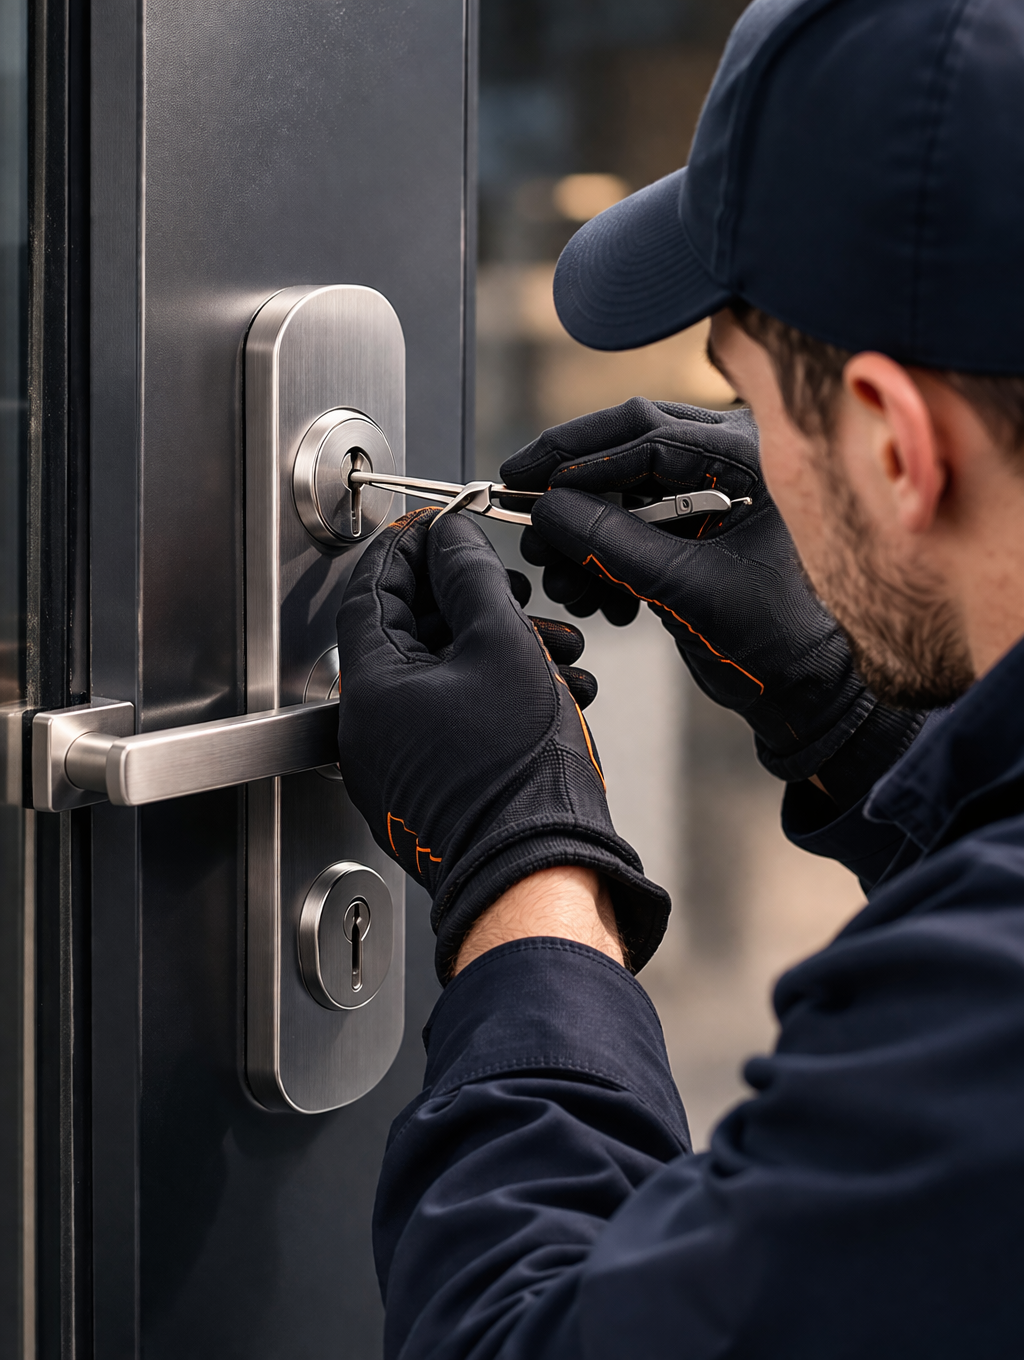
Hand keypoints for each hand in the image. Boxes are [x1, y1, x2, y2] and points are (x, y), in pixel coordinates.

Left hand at [336, 506, 669, 980]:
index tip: (442, 527)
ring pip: (442, 681)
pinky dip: (495, 697)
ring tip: (556, 649)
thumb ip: (470, 579)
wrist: (539, 873)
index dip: (411, 550)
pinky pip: (454, 722)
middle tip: (509, 588)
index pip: (373, 593)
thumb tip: (450, 540)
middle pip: (411, 637)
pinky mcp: (429, 792)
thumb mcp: (503, 647)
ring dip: (497, 653)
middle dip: (470, 605)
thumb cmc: (518, 775)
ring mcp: (398, 767)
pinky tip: (551, 694)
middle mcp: (371, 731)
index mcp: (371, 690)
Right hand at [502, 397, 916, 786]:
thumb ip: (612, 543)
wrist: (805, 691)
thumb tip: (546, 508)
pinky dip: (604, 559)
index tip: (524, 483)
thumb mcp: (684, 588)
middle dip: (570, 488)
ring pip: (623, 490)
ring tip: (561, 584)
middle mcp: (730, 461)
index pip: (644, 433)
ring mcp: (711, 495)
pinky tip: (595, 600)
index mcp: (747, 456)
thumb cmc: (772, 637)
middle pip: (628, 447)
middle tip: (521, 512)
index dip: (575, 458)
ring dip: (583, 536)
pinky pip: (633, 526)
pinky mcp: (694, 531)